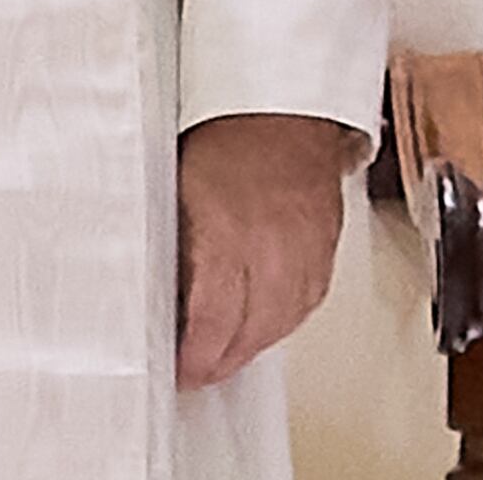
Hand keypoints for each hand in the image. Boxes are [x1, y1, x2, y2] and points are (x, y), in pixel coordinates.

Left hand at [174, 112, 356, 389]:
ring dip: (249, 347)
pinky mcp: (324, 253)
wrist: (281, 109)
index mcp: (226, 232)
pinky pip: (305, 305)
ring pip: (280, 325)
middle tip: (195, 372)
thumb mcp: (174, 185)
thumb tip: (158, 285)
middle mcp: (270, 249)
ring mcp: (303, 253)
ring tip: (224, 358)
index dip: (195, 355)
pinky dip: (280, 323)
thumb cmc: (222, 135)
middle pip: (249, 331)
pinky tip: (262, 328)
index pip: (213, 318)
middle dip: (219, 361)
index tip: (179, 370)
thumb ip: (173, 241)